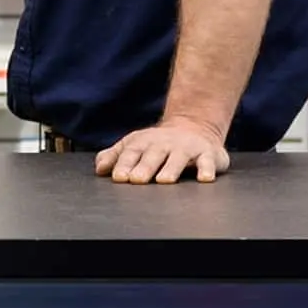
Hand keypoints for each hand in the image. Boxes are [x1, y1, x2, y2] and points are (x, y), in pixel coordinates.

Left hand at [95, 118, 230, 183]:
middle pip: (152, 156)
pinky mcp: (207, 154)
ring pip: (178, 158)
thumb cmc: (158, 144)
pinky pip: (207, 161)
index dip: (123, 164)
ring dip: (171, 169)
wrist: (195, 127)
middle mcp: (164, 144)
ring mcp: (186, 148)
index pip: (131, 153)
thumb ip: (115, 157)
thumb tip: (99, 169)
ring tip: (164, 180)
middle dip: (144, 167)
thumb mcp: (134, 145)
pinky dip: (206, 169)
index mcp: (143, 142)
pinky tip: (204, 178)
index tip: (118, 177)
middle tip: (136, 180)